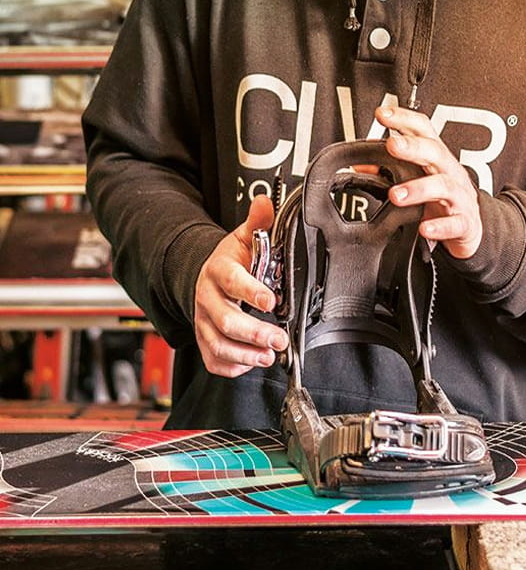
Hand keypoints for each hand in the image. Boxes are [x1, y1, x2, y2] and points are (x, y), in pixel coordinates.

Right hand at [194, 195, 288, 376]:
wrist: (204, 278)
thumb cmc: (230, 263)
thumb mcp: (243, 239)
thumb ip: (258, 223)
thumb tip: (266, 203)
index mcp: (219, 271)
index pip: (232, 281)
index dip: (250, 291)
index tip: (271, 300)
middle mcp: (208, 299)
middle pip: (225, 320)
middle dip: (253, 333)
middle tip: (278, 338)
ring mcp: (204, 322)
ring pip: (217, 345)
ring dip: (245, 355)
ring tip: (269, 356)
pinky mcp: (204, 341)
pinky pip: (213, 360)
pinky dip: (233, 367)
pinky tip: (252, 362)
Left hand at [375, 106, 482, 258]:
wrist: (471, 228)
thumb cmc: (443, 199)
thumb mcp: (418, 180)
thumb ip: (389, 171)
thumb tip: (360, 166)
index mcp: (436, 158)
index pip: (424, 130)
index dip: (405, 119)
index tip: (383, 114)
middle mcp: (450, 172)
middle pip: (435, 152)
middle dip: (413, 147)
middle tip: (392, 145)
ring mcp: (459, 197)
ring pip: (443, 186)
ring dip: (419, 189)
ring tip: (396, 195)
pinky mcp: (464, 223)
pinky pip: (454, 224)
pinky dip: (439, 226)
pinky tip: (424, 227)